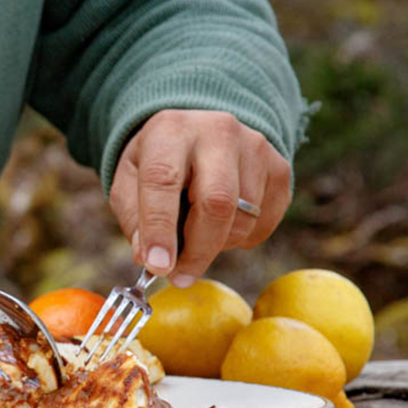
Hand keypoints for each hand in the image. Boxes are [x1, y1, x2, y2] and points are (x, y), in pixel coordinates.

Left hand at [108, 110, 291, 286]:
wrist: (198, 133)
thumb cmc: (157, 163)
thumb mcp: (129, 182)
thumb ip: (135, 220)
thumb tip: (152, 260)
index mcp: (170, 131)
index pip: (163, 180)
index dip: (160, 228)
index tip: (158, 266)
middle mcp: (217, 132)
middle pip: (216, 202)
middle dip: (197, 251)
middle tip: (179, 276)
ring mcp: (255, 148)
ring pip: (243, 219)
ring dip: (216, 246)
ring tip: (195, 239)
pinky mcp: (278, 168)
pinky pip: (264, 223)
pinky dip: (240, 240)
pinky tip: (221, 226)